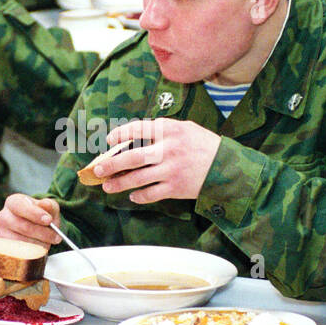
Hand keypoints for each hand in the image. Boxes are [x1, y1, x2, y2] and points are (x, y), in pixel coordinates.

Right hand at [0, 194, 61, 247]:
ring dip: (40, 244)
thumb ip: (49, 205)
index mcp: (13, 202)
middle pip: (23, 227)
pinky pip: (20, 254)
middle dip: (43, 233)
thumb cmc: (40, 216)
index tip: (48, 220)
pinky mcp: (2, 249)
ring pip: (23, 243)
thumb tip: (45, 204)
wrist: (35, 230)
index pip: (21, 206)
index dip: (35, 214)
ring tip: (46, 242)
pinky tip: (38, 248)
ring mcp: (0, 233)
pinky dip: (33, 253)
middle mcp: (3, 217)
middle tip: (56, 237)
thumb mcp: (49, 208)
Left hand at [95, 118, 221, 202]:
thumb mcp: (184, 128)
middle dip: (110, 164)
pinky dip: (139, 196)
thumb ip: (161, 131)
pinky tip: (132, 195)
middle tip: (97, 169)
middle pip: (131, 157)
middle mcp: (168, 149)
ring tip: (107, 186)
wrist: (227, 167)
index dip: (119, 134)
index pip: (136, 129)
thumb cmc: (203, 145)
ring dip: (119, 183)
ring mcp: (171, 169)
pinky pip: (151, 193)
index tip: (109, 141)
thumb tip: (132, 138)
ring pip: (137, 178)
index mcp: (169, 130)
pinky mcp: (175, 187)